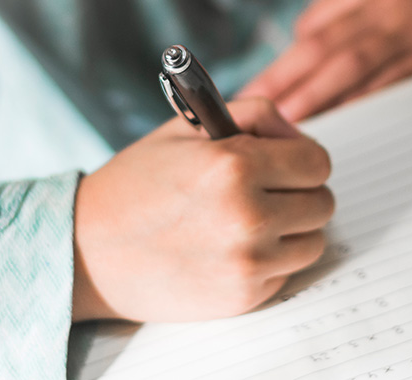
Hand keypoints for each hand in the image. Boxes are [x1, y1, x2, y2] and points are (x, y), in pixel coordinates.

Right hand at [71, 98, 333, 321]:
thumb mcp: (186, 129)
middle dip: (300, 193)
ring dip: (292, 230)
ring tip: (251, 221)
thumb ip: (253, 115)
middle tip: (268, 191)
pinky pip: (286, 273)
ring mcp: (247, 262)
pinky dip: (270, 260)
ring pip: (314, 242)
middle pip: (322, 204)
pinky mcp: (242, 297)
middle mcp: (248, 216)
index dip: (303, 159)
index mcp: (235, 165)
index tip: (288, 164)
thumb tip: (299, 136)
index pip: (318, 163)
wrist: (89, 250)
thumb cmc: (136, 183)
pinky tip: (232, 249)